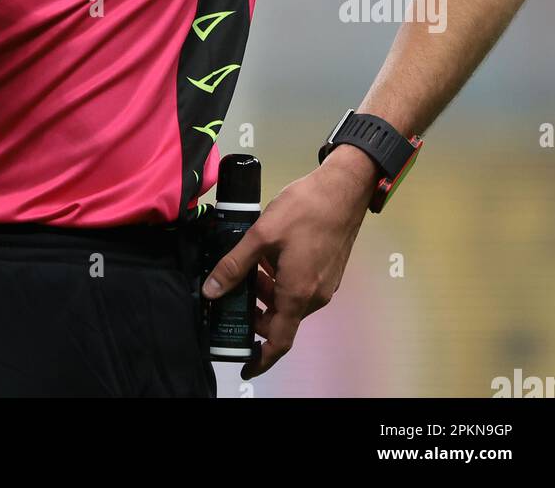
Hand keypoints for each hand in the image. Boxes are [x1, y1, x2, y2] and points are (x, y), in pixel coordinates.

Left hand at [201, 152, 376, 377]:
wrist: (344, 189)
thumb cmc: (305, 209)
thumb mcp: (261, 234)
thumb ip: (234, 264)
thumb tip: (211, 290)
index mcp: (298, 293)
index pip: (278, 341)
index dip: (260, 359)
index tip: (243, 365)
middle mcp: (315, 296)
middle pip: (281, 319)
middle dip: (256, 313)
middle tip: (233, 294)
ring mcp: (325, 284)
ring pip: (290, 301)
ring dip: (267, 293)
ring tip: (250, 267)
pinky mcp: (329, 271)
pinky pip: (301, 288)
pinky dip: (281, 282)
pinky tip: (270, 257)